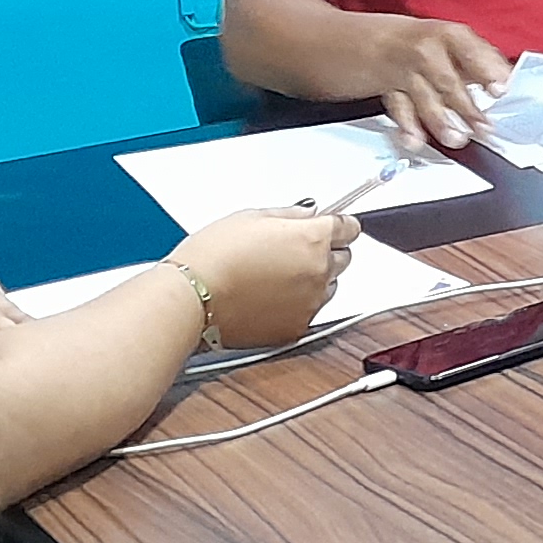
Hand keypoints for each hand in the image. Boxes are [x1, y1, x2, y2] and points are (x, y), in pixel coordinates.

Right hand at [170, 207, 357, 348]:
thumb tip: (307, 214)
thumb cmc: (213, 256)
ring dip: (313, 280)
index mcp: (312, 239)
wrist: (193, 297)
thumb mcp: (250, 217)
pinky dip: (297, 305)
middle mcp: (318, 272)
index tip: (338, 225)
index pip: (349, 227)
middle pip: (343, 258)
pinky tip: (269, 297)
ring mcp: (310, 302)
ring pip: (328, 287)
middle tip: (296, 251)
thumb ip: (289, 214)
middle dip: (326, 252)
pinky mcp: (296, 328)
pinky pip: (309, 312)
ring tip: (276, 277)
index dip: (341, 224)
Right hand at [360, 15, 511, 150]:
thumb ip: (467, 61)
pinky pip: (395, 105)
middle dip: (467, 104)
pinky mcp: (378, 85)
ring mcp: (398, 66)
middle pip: (448, 77)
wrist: (326, 35)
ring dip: (440, 119)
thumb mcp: (434, 44)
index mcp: (442, 33)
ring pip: (423, 94)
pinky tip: (414, 139)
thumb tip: (503, 78)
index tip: (501, 87)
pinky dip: (406, 124)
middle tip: (483, 127)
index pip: (470, 48)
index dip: (486, 67)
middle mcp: (421, 46)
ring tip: (454, 138)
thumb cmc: (394, 41)